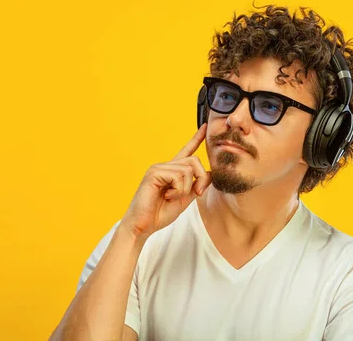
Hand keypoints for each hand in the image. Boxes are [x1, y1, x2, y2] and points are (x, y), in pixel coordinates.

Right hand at [121, 123, 210, 240]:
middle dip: (201, 179)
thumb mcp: (184, 199)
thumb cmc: (159, 214)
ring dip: (185, 189)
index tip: (205, 127)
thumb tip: (209, 174)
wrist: (143, 226)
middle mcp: (165, 166)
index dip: (196, 138)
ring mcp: (159, 168)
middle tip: (197, 193)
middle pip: (194, 160)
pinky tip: (166, 196)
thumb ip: (195, 187)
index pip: (186, 151)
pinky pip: (178, 176)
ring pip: (188, 170)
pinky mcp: (154, 173)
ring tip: (172, 197)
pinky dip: (178, 190)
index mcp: (172, 171)